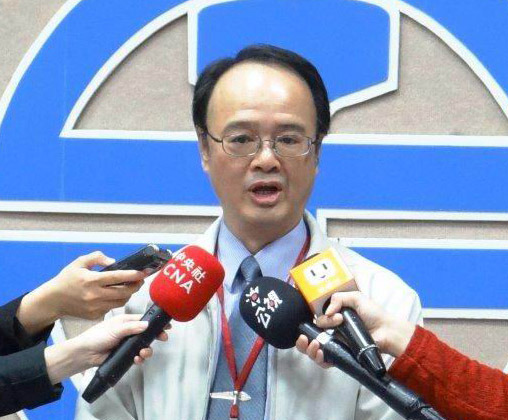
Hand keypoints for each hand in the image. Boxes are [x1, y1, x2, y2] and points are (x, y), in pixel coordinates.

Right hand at [18, 251, 148, 333]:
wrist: (53, 300)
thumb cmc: (67, 279)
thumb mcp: (79, 262)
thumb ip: (96, 257)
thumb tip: (113, 261)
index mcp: (91, 280)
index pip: (117, 277)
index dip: (132, 275)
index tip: (143, 273)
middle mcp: (95, 295)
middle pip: (123, 292)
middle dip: (135, 286)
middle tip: (140, 280)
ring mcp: (95, 307)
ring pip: (120, 302)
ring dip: (128, 294)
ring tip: (131, 287)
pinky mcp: (95, 315)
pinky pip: (112, 308)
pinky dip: (117, 301)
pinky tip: (117, 295)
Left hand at [45, 314, 168, 383]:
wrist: (85, 354)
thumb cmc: (98, 336)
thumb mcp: (115, 329)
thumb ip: (131, 327)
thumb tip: (148, 325)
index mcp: (127, 322)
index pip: (145, 320)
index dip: (155, 323)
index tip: (167, 326)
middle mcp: (129, 332)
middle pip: (147, 333)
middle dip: (155, 337)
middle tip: (163, 339)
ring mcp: (127, 344)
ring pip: (144, 346)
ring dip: (147, 350)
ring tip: (142, 353)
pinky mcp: (125, 355)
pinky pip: (137, 356)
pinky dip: (139, 358)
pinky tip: (136, 360)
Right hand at [299, 292, 414, 358]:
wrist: (387, 331)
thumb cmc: (373, 314)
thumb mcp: (356, 298)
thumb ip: (338, 298)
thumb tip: (326, 313)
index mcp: (333, 318)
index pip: (315, 321)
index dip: (314, 320)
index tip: (327, 317)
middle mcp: (332, 332)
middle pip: (310, 337)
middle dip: (303, 338)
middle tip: (306, 336)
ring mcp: (336, 345)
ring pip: (313, 350)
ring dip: (308, 349)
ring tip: (316, 344)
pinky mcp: (342, 357)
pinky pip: (325, 362)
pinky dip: (319, 359)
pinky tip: (320, 353)